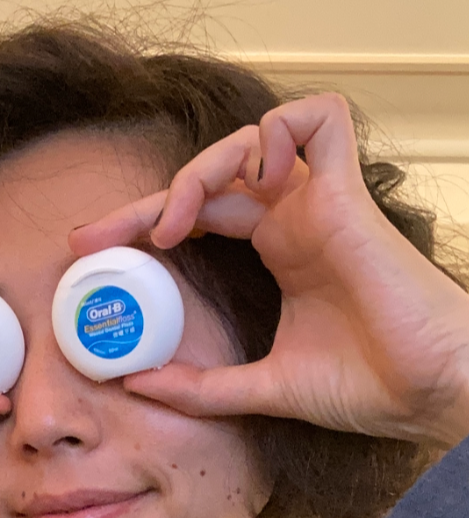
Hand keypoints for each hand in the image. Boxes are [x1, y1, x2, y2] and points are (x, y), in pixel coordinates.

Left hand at [70, 94, 468, 448]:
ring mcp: (321, 203)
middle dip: (146, 202)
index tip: (95, 252)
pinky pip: (320, 120)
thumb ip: (199, 387)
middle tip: (96, 237)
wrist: (422, 396)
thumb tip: (134, 384)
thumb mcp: (259, 388)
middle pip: (210, 179)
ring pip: (254, 139)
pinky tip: (251, 181)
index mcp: (279, 252)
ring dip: (201, 169)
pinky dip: (279, 130)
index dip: (146, 224)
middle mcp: (295, 220)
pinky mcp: (348, 195)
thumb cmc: (363, 387)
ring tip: (173, 225)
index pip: (200, 217)